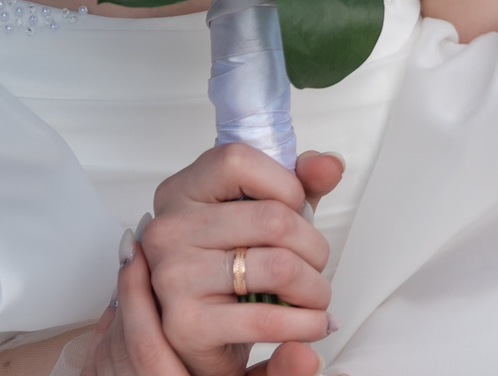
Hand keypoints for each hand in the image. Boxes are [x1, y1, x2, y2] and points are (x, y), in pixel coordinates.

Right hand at [88, 148, 347, 375]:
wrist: (198, 337)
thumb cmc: (231, 266)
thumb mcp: (264, 215)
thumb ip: (298, 183)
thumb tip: (328, 165)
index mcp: (181, 191)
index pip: (238, 160)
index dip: (284, 184)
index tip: (295, 208)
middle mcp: (168, 230)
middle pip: (273, 219)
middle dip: (314, 246)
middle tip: (316, 264)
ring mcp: (173, 277)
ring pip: (279, 267)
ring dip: (315, 287)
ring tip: (315, 295)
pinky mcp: (187, 324)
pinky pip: (268, 319)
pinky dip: (307, 323)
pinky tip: (314, 323)